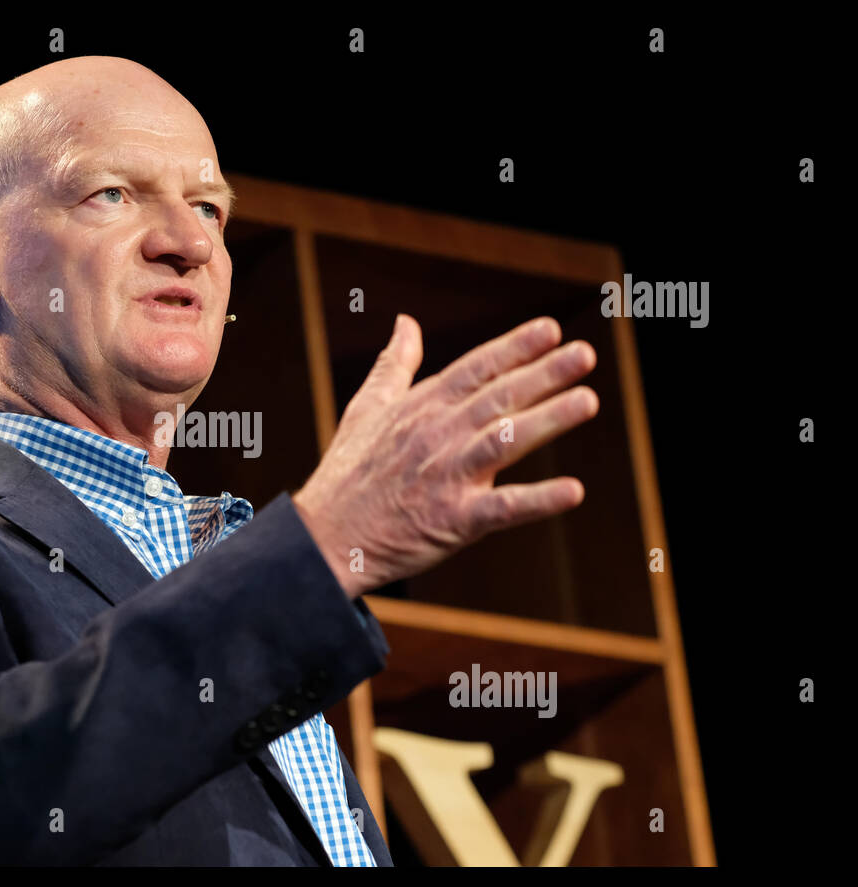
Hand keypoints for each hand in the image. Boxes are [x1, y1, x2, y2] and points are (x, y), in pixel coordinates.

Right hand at [293, 313, 598, 598]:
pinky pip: (503, 509)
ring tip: (588, 400)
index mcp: (420, 408)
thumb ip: (395, 365)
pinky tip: (573, 491)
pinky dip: (538, 501)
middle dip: (544, 374)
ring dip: (548, 421)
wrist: (325, 538)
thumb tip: (405, 322)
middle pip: (498, 397)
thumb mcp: (365, 409)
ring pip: (505, 442)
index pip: (475, 369)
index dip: (513, 347)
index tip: (550, 329)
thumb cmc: (347, 474)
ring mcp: (446, 477)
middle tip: (585, 353)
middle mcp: (436, 436)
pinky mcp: (453, 520)